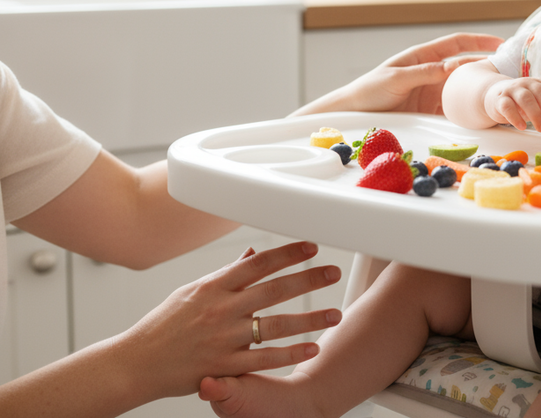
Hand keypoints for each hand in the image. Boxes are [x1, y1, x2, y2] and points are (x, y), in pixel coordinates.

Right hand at [121, 241, 341, 397]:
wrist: (134, 363)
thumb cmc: (162, 326)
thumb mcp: (191, 292)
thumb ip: (225, 275)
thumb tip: (252, 255)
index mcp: (213, 287)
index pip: (258, 264)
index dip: (287, 254)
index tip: (312, 247)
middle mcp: (220, 309)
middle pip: (273, 290)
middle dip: (307, 280)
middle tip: (333, 272)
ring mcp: (223, 338)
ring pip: (275, 325)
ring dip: (309, 319)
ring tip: (335, 315)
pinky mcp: (223, 366)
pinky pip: (264, 359)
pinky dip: (290, 354)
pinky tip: (312, 348)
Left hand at [295, 33, 502, 116]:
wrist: (355, 112)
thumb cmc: (370, 89)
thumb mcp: (397, 78)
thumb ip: (425, 72)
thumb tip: (455, 67)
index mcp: (425, 56)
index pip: (458, 43)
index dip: (480, 40)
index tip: (501, 42)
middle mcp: (434, 72)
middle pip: (467, 66)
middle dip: (488, 68)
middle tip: (511, 74)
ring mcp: (434, 91)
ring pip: (464, 89)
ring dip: (481, 91)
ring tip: (502, 96)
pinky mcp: (432, 110)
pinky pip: (456, 109)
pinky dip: (470, 111)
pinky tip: (483, 116)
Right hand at [486, 77, 540, 132]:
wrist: (494, 96)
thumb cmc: (520, 102)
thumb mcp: (536, 104)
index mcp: (538, 83)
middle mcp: (526, 83)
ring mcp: (512, 90)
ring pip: (526, 99)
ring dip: (536, 115)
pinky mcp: (500, 100)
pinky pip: (508, 107)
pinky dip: (516, 117)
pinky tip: (523, 127)